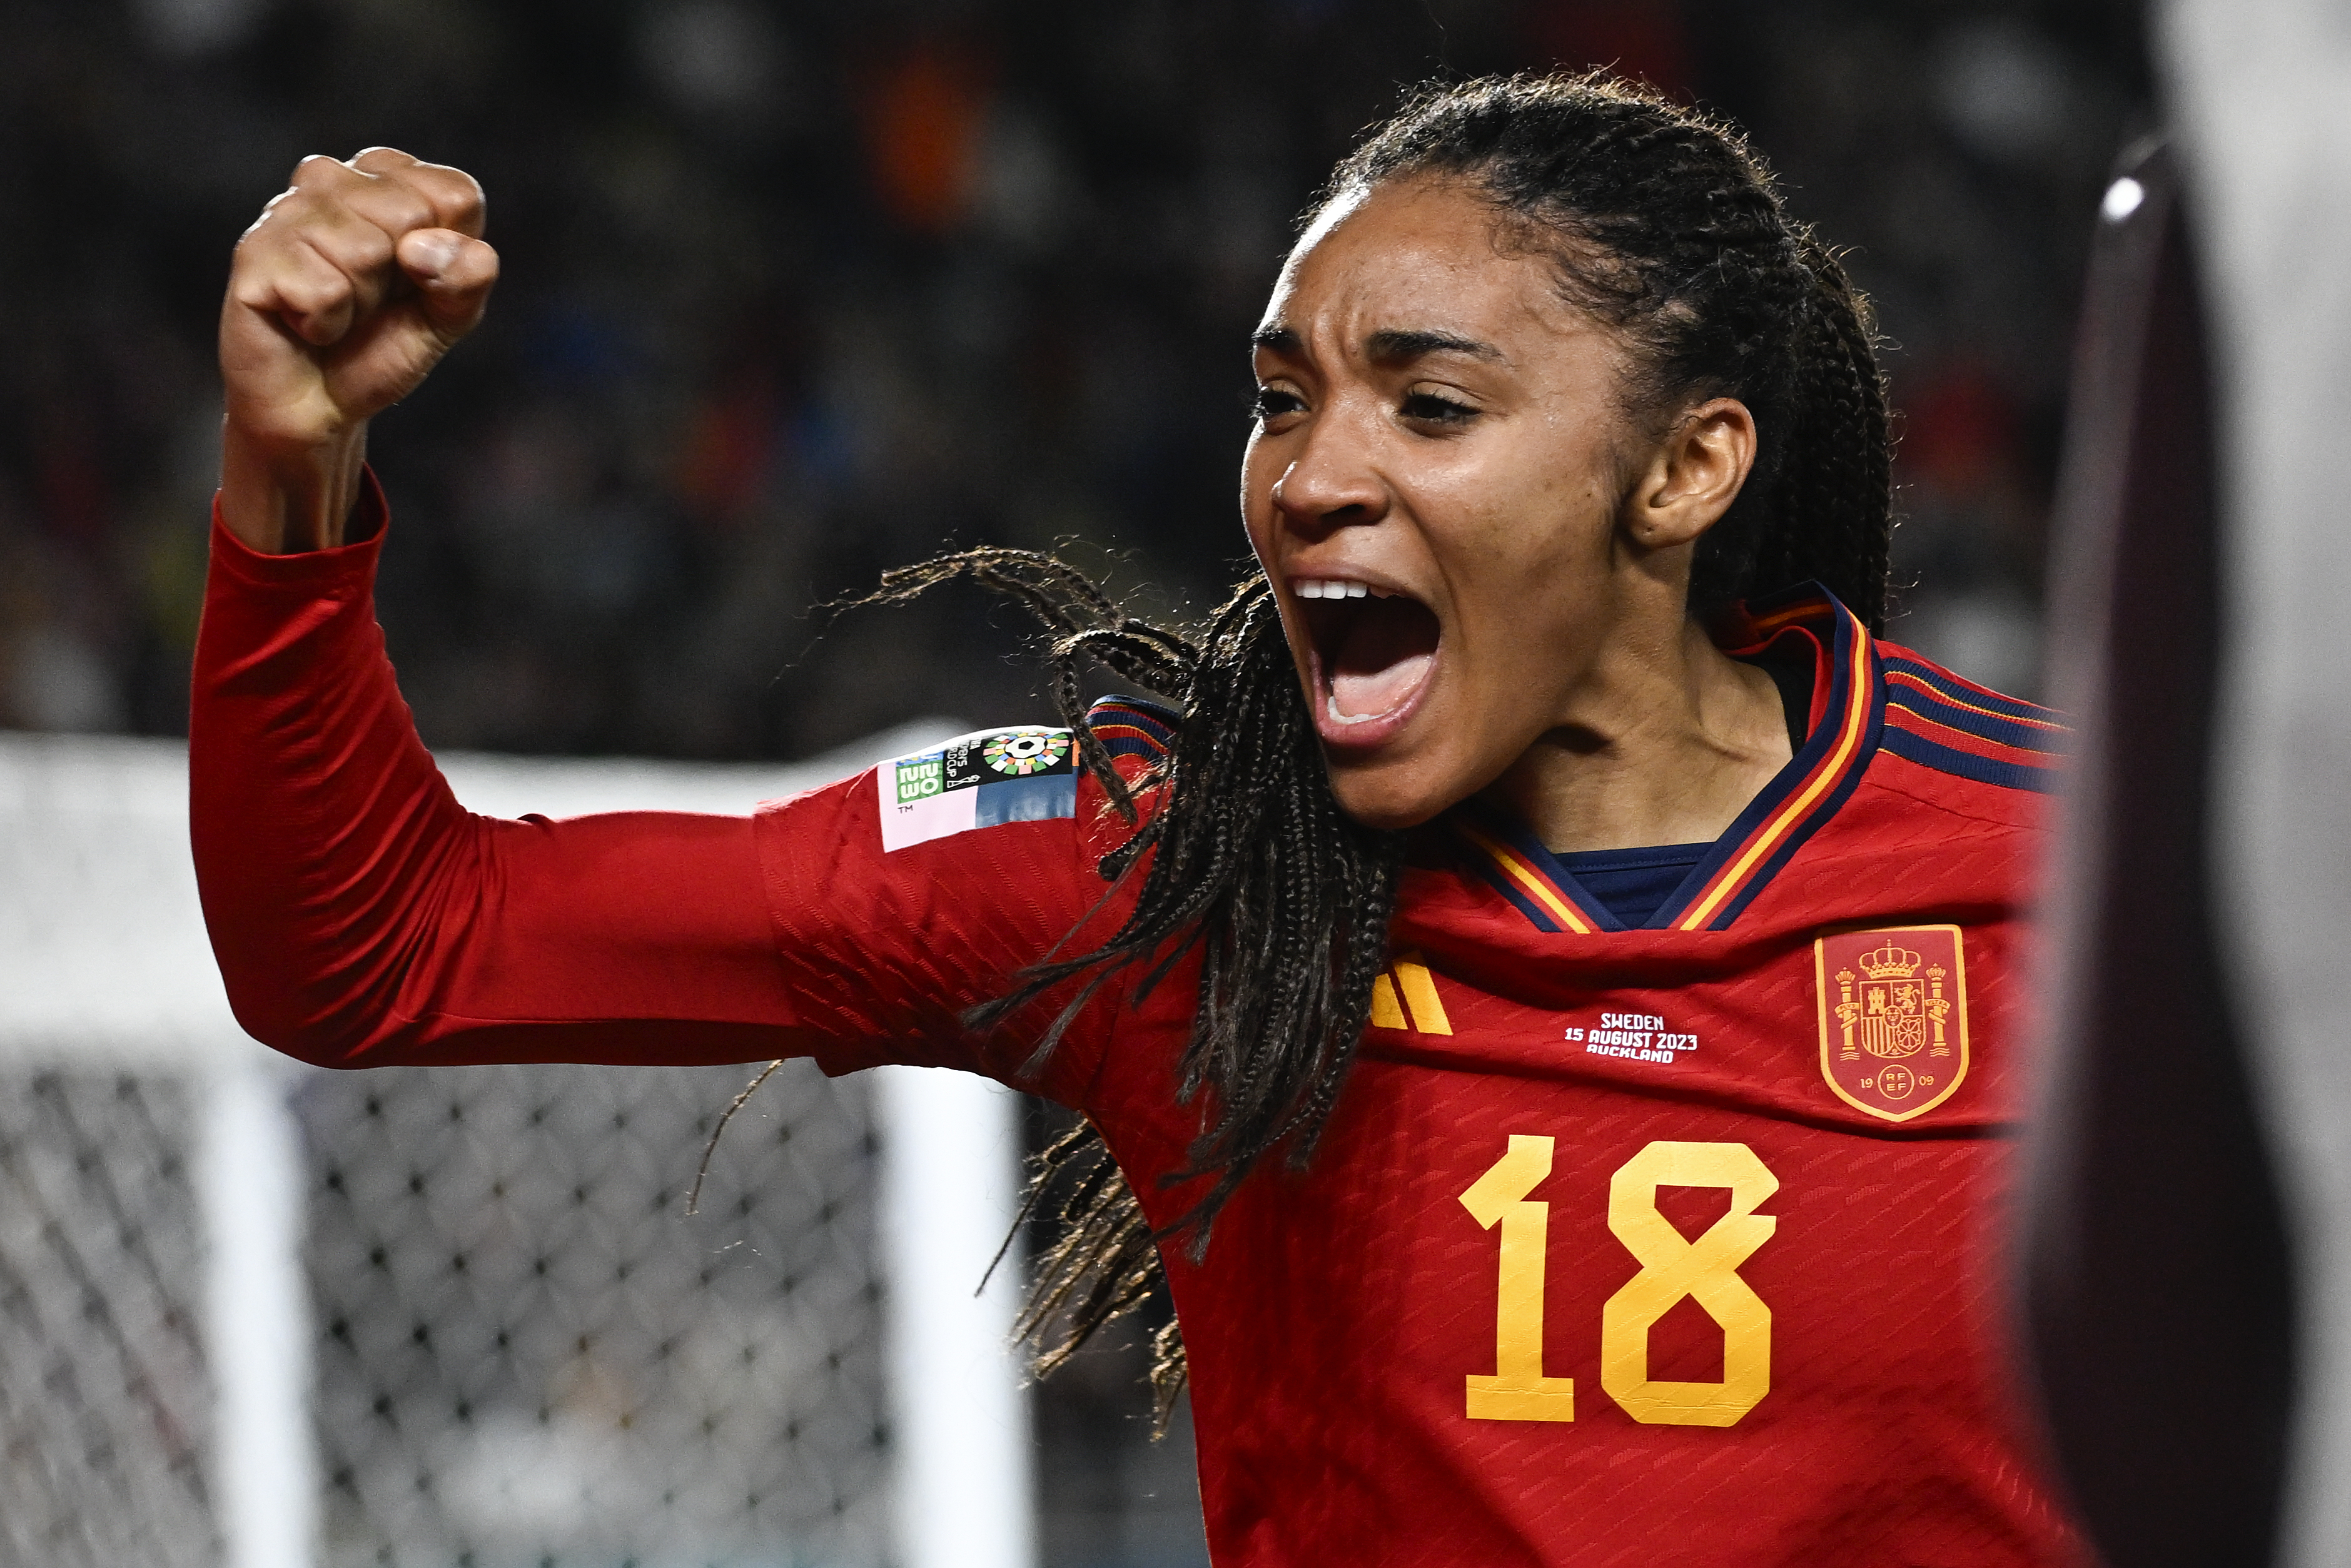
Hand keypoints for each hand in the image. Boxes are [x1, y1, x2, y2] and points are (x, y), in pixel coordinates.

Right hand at [218, 149, 497, 551]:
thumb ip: (468, 276)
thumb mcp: (448, 315)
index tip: (415, 279)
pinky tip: (305, 321)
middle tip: (370, 301)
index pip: (454, 194)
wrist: (319, 404)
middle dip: (402, 278)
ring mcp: (286, 210)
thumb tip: (424, 247)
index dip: (448, 255)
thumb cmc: (381, 347)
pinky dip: (327, 323)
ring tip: (337, 310)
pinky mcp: (253, 251)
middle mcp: (332, 178)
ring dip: (362, 303)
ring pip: (365, 250)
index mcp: (387, 179)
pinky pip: (324, 290)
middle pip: (409, 214)